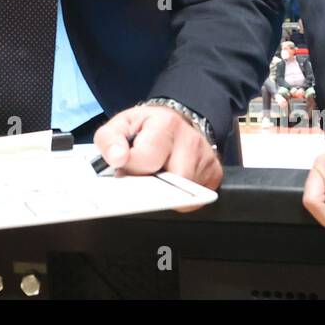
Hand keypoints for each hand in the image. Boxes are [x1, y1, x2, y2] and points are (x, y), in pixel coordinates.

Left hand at [94, 105, 222, 195]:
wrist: (174, 122)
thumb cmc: (147, 127)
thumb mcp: (121, 124)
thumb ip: (109, 140)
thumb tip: (117, 158)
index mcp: (166, 123)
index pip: (146, 159)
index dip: (131, 168)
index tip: (124, 166)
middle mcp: (191, 140)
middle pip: (168, 184)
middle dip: (149, 186)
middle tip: (141, 175)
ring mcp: (207, 159)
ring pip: (183, 197)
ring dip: (164, 193)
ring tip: (157, 177)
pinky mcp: (215, 175)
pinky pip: (194, 201)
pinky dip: (180, 198)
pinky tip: (171, 182)